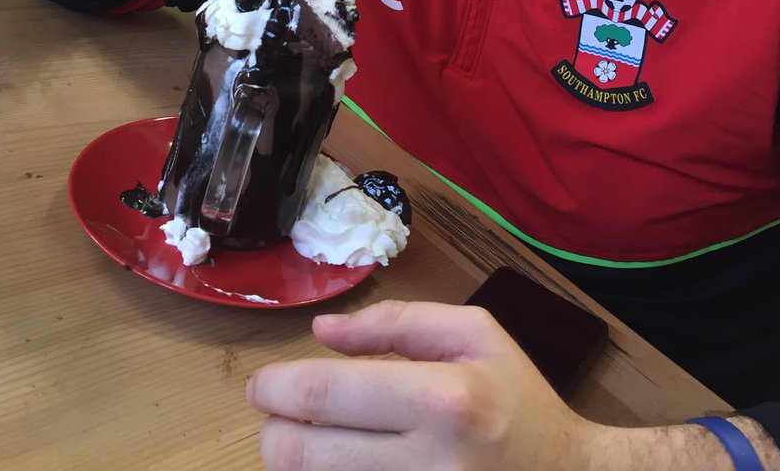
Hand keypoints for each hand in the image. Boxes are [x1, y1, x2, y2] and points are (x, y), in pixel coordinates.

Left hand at [246, 300, 600, 470]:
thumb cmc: (518, 400)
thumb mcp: (475, 334)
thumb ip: (396, 323)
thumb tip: (322, 333)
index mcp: (442, 398)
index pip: (325, 396)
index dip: (276, 389)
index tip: (261, 385)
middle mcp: (428, 464)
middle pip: (305, 456)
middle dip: (273, 433)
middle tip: (275, 416)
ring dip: (296, 465)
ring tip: (307, 442)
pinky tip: (340, 465)